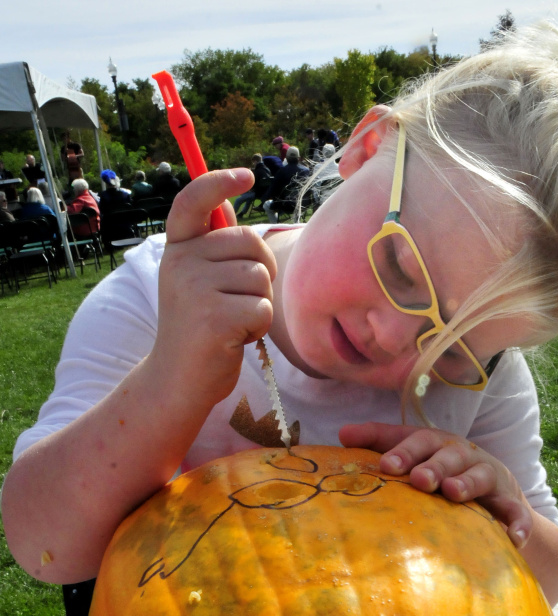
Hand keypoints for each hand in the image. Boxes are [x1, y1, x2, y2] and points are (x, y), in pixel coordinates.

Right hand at [153, 169, 276, 407]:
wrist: (178, 380)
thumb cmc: (199, 330)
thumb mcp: (198, 282)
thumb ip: (213, 247)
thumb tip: (226, 204)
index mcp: (177, 249)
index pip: (193, 201)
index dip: (218, 182)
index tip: (244, 175)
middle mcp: (181, 262)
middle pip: (250, 241)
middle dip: (261, 271)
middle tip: (240, 300)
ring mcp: (195, 289)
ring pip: (261, 277)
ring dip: (259, 303)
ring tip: (233, 322)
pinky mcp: (214, 318)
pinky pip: (263, 308)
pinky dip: (259, 326)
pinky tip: (237, 338)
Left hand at [339, 422, 531, 548]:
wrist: (495, 492)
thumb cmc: (440, 470)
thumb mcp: (414, 455)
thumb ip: (381, 444)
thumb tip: (341, 435)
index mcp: (437, 444)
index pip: (418, 440)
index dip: (403, 451)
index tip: (386, 466)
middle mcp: (464, 455)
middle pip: (449, 455)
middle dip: (434, 466)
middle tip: (419, 480)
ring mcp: (490, 478)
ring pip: (481, 476)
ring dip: (467, 483)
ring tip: (453, 493)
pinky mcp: (510, 503)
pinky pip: (516, 513)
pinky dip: (517, 523)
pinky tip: (512, 537)